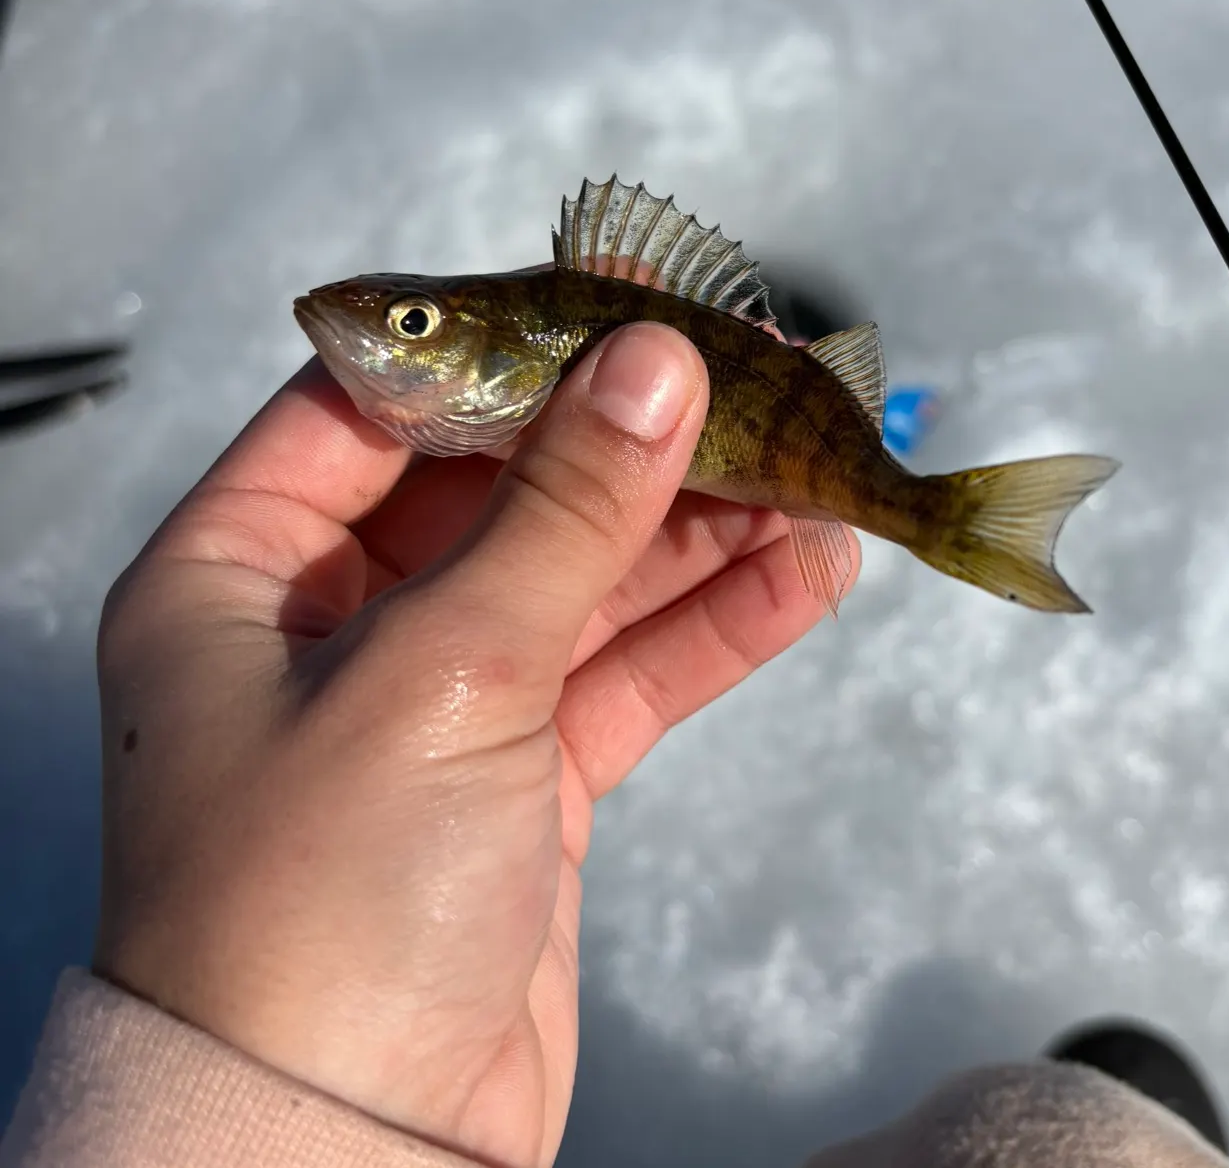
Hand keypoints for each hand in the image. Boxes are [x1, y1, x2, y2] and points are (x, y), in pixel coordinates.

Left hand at [93, 322, 852, 1167]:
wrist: (349, 1155)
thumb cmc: (322, 899)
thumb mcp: (444, 668)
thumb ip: (564, 510)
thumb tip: (656, 362)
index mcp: (241, 569)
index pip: (377, 407)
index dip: (506, 353)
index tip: (626, 311)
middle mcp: (331, 621)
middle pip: (504, 489)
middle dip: (637, 446)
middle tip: (762, 386)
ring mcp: (436, 699)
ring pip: (585, 579)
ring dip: (703, 532)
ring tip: (820, 475)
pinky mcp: (522, 777)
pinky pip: (627, 670)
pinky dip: (716, 625)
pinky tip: (808, 572)